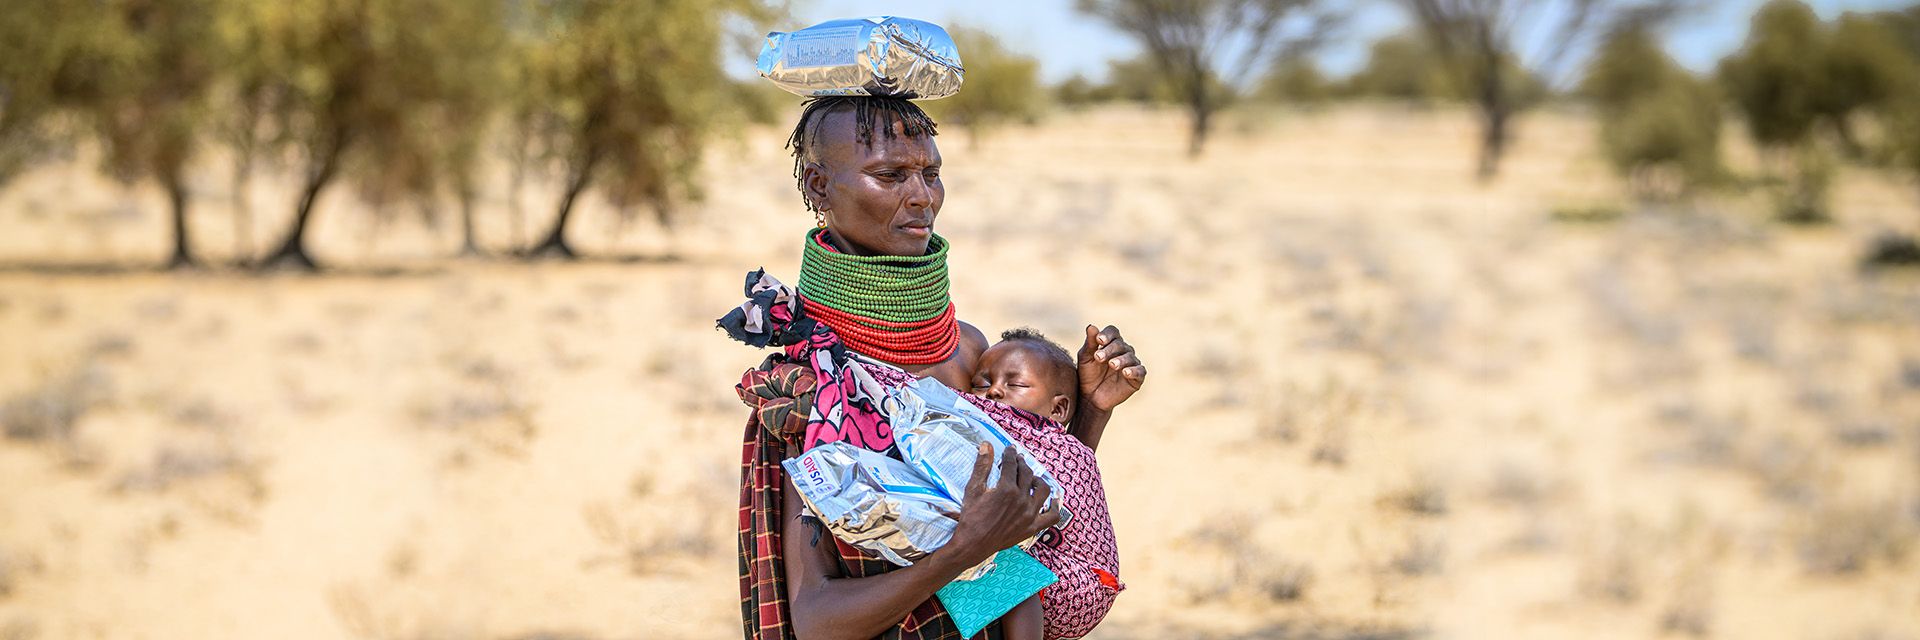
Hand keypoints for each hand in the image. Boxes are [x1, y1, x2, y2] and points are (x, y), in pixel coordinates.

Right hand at [949, 444, 1058, 560]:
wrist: (973, 545)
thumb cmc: (971, 518)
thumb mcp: (973, 490)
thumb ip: (982, 466)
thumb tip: (986, 445)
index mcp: (1006, 489)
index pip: (1011, 464)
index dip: (1010, 454)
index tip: (1009, 450)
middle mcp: (1021, 500)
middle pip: (1027, 474)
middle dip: (1022, 464)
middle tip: (1018, 460)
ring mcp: (1029, 514)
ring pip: (1042, 490)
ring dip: (1038, 480)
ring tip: (1032, 478)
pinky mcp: (1032, 527)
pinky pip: (1052, 516)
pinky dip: (1055, 507)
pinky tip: (1053, 500)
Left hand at [1078, 324, 1145, 412]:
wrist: (1091, 397)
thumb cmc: (1088, 375)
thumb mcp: (1086, 358)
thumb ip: (1089, 343)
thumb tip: (1091, 326)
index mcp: (1111, 343)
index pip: (1113, 332)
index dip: (1107, 334)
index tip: (1099, 339)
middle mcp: (1124, 351)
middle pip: (1120, 344)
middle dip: (1109, 350)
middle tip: (1098, 357)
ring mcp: (1131, 364)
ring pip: (1130, 357)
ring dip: (1121, 360)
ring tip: (1112, 365)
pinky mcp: (1137, 378)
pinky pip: (1140, 371)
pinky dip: (1134, 371)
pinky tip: (1125, 372)